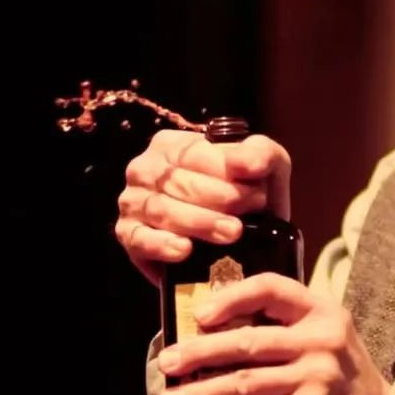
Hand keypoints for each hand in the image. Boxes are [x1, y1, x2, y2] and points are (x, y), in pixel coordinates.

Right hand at [115, 129, 291, 284]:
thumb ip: (260, 154)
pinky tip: (185, 250)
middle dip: (218, 200)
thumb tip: (245, 165)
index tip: (258, 194)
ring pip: (162, 210)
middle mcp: (146, 169)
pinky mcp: (129, 235)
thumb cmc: (247, 196)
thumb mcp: (266, 167)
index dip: (226, 174)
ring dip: (200, 223)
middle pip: (177, 182)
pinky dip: (161, 244)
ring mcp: (133, 202)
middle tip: (248, 217)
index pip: (193, 154)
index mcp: (172, 145)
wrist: (241, 241)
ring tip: (232, 233)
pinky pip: (139, 238)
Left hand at [156, 272, 389, 394]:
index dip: (231, 297)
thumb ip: (282, 325)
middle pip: (248, 341)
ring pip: (245, 383)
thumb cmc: (338, 377)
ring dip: (201, 394)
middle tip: (167, 363)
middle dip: (199, 353)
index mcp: (322, 312)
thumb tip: (212, 326)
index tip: (199, 315)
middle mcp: (322, 340)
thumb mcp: (322, 337)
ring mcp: (317, 378)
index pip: (270, 289)